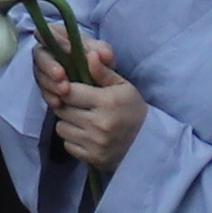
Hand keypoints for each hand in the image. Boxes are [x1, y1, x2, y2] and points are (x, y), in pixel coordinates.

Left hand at [38, 37, 146, 170]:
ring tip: (83, 121)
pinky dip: (73, 140)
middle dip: (67, 106)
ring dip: (68, 123)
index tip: (73, 91)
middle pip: (62, 109)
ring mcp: (96, 143)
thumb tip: (89, 54)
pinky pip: (68, 145)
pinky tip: (87, 136)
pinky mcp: (93, 158)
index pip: (68, 91)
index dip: (67, 89)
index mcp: (106, 102)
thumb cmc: (134, 111)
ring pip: (61, 127)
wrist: (150, 144)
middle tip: (79, 107)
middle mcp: (100, 123)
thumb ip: (103, 71)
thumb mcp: (123, 87)